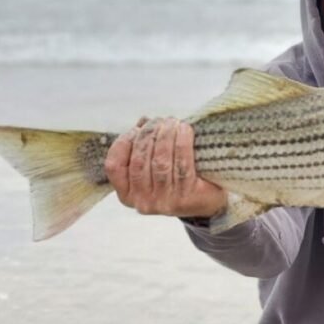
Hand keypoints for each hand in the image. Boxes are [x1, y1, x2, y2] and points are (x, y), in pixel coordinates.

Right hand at [104, 117, 226, 217]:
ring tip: (173, 122)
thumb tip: (143, 122)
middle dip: (149, 133)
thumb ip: (143, 145)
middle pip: (140, 160)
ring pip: (160, 161)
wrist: (208, 200)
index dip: (124, 142)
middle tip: (161, 120)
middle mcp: (143, 202)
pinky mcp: (186, 198)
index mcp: (127, 194)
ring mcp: (164, 202)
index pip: (114, 166)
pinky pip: (182, 164)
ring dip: (166, 135)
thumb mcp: (153, 166)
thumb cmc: (176, 178)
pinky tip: (185, 130)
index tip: (138, 128)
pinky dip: (182, 142)